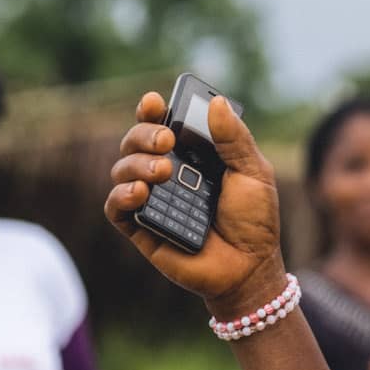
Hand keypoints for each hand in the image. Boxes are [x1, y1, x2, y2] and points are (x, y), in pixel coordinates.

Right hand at [103, 91, 286, 317]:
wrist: (250, 267)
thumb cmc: (254, 220)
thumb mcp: (253, 173)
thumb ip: (234, 139)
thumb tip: (217, 102)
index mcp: (192, 155)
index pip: (162, 123)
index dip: (151, 110)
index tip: (153, 101)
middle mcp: (167, 173)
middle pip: (135, 141)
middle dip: (144, 134)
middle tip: (166, 141)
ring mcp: (152, 200)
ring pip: (122, 169)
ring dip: (136, 163)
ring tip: (163, 171)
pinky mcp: (141, 228)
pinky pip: (115, 207)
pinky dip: (122, 195)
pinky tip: (140, 192)